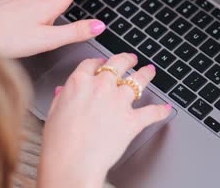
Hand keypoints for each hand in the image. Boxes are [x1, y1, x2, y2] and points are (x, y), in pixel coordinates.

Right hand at [37, 54, 171, 187]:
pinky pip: (152, 112)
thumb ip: (62, 97)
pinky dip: (161, 110)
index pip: (92, 64)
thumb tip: (64, 91)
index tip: (102, 62)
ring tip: (150, 71)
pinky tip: (165, 108)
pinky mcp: (132, 120)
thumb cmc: (60, 143)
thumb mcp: (54, 112)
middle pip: (118, 64)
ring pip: (138, 80)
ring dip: (146, 74)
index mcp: (79, 83)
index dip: (99, 61)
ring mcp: (119, 102)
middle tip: (131, 58)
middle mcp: (102, 87)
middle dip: (126, 59)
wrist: (72, 162)